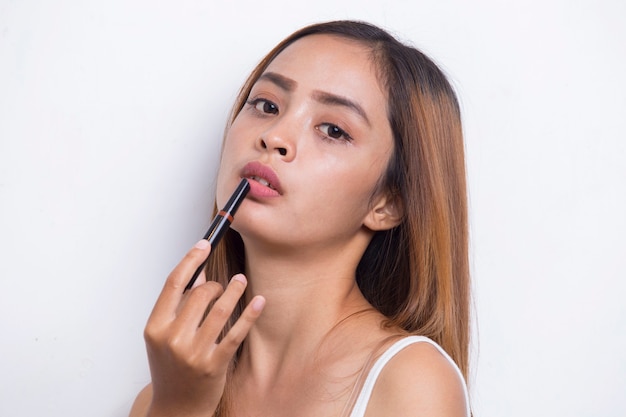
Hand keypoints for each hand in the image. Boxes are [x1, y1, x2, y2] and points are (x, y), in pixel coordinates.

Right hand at [143, 239, 264, 416]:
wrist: (176, 408)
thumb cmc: (170, 369)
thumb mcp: (164, 337)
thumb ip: (178, 306)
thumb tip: (198, 273)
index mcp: (155, 327)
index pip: (173, 284)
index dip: (190, 259)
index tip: (204, 244)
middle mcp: (172, 339)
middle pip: (199, 294)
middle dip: (215, 284)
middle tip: (223, 284)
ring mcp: (193, 353)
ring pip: (220, 309)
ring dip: (234, 291)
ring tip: (241, 281)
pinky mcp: (214, 364)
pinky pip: (236, 332)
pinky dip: (249, 313)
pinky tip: (259, 302)